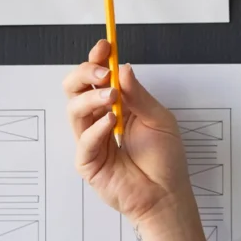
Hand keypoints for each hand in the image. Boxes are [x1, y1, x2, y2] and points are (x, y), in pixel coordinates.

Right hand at [63, 39, 192, 226]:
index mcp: (118, 106)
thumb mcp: (159, 118)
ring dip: (93, 98)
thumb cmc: (165, 159)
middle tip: (104, 73)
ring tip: (112, 97)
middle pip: (76, 90)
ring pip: (74, 110)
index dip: (97, 60)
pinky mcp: (88, 162)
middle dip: (86, 74)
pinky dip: (96, 128)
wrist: (166, 194)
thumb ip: (139, 95)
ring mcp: (91, 140)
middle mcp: (100, 120)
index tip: (104, 46)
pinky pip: (83, 141)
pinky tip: (111, 123)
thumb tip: (124, 68)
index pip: (98, 79)